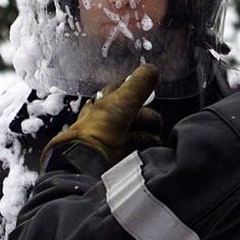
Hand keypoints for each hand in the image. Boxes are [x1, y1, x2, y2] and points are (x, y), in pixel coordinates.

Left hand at [41, 64, 159, 166]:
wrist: (87, 171)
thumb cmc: (96, 134)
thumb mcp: (118, 104)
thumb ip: (137, 85)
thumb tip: (152, 68)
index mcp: (103, 106)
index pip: (126, 91)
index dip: (136, 91)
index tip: (144, 94)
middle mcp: (112, 123)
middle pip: (143, 112)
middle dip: (145, 118)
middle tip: (136, 123)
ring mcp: (121, 141)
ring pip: (149, 130)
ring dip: (148, 135)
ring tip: (137, 143)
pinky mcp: (129, 158)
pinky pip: (150, 147)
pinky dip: (149, 148)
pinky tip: (140, 152)